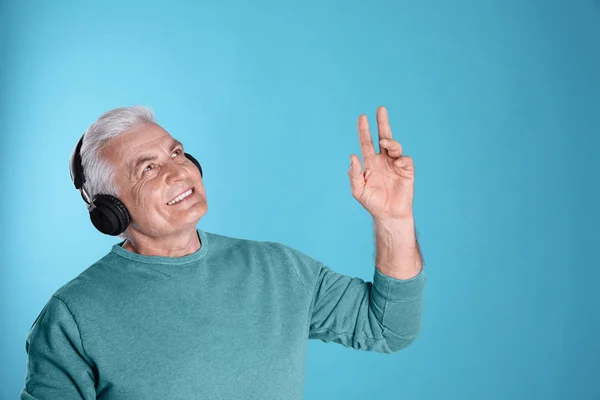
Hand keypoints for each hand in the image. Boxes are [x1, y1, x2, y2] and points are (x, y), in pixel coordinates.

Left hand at [348, 106, 414, 220]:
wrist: (388, 214)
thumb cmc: (372, 202)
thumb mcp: (358, 189)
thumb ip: (354, 174)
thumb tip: (352, 156)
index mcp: (370, 162)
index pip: (366, 142)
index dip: (364, 130)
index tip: (362, 117)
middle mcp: (383, 160)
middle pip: (383, 137)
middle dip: (382, 123)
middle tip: (380, 109)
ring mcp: (395, 164)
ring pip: (394, 146)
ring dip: (390, 142)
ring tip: (385, 142)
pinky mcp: (407, 171)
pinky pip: (405, 160)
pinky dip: (401, 159)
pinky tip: (398, 163)